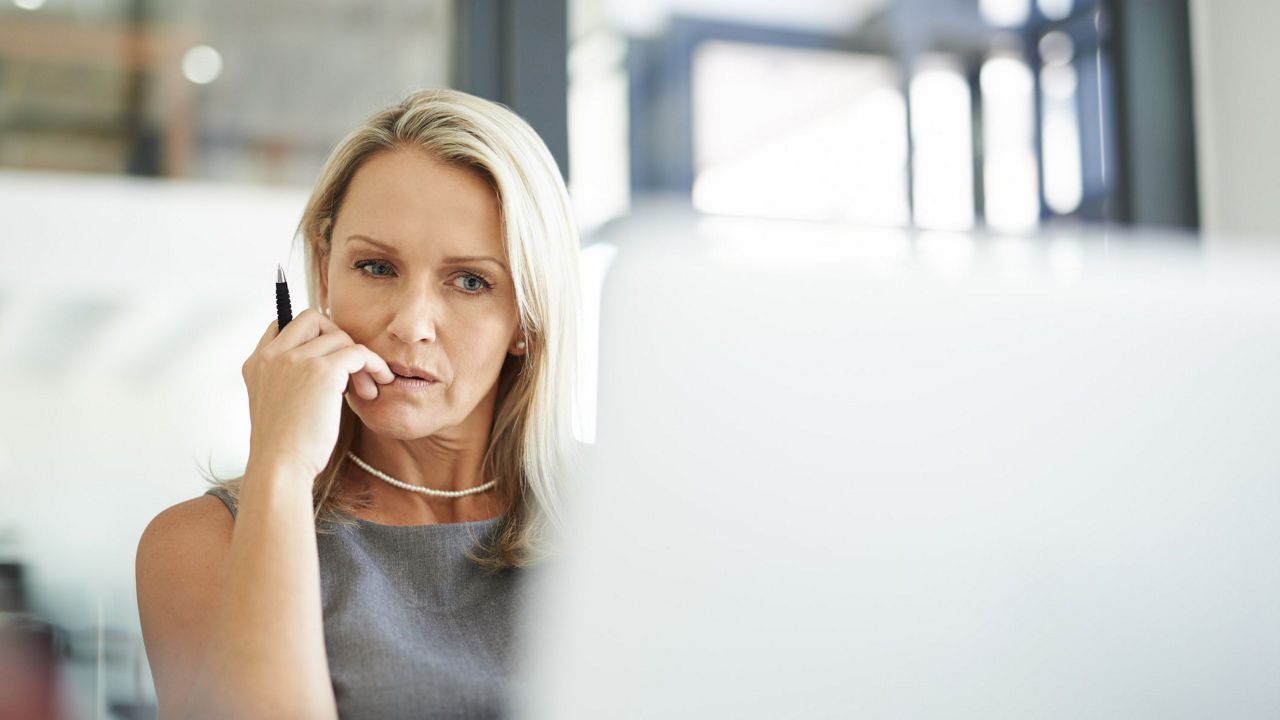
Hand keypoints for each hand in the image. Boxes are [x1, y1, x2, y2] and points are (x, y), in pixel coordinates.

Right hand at [241, 309, 392, 483]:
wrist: (280, 467)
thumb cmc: (285, 447)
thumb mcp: (277, 405)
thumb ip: (289, 380)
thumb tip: (330, 368)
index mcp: (256, 363)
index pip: (282, 324)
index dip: (311, 336)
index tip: (330, 360)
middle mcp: (272, 355)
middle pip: (313, 318)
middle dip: (337, 338)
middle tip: (350, 369)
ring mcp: (295, 359)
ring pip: (341, 337)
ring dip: (359, 361)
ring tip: (365, 391)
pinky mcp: (322, 371)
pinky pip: (359, 352)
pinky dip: (374, 365)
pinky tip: (378, 385)